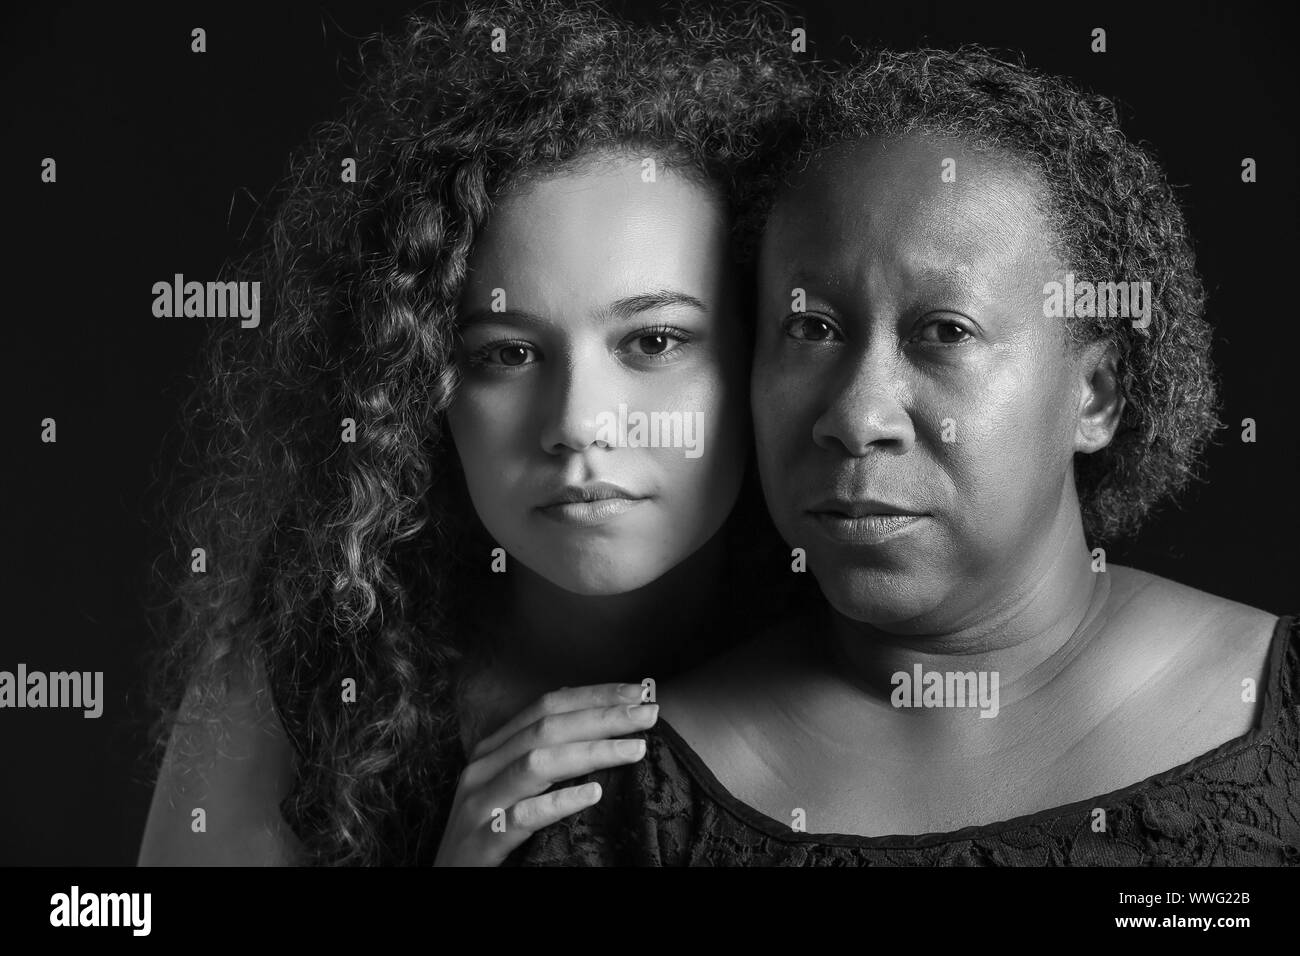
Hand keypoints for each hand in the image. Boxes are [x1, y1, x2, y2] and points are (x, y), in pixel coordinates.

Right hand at [432, 682, 658, 865]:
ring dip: (592, 751)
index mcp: (493, 749)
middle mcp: (483, 768)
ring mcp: (479, 804)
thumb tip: (602, 728)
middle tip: (650, 713)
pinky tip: (594, 793)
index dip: (595, 694)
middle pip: (547, 728)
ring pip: (537, 764)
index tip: (641, 691)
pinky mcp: (481, 842)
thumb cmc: (489, 831)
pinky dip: (559, 802)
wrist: (447, 881)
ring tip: (636, 749)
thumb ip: (545, 758)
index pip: (547, 706)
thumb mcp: (513, 787)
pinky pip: (523, 817)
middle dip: (603, 716)